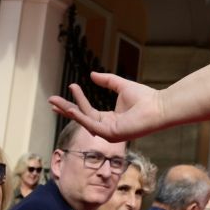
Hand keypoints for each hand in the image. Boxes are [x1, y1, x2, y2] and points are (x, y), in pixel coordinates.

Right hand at [49, 72, 165, 142]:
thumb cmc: (145, 98)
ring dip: (69, 111)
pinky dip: (80, 117)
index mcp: (109, 119)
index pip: (87, 111)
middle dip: (65, 109)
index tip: (70, 86)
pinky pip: (92, 125)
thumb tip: (91, 74)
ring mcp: (108, 133)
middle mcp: (106, 128)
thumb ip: (107, 81)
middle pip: (81, 118)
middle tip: (50, 101)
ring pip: (84, 121)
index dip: (77, 100)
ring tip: (56, 102)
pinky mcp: (111, 134)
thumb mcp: (121, 86)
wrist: (159, 106)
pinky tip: (71, 108)